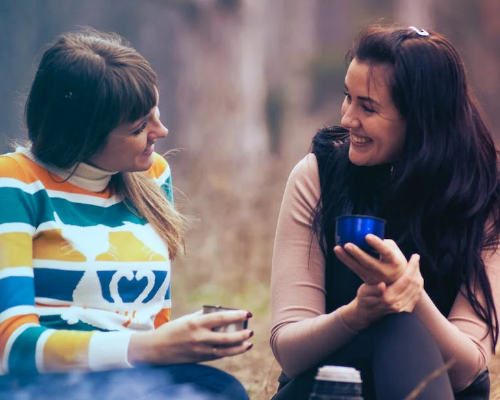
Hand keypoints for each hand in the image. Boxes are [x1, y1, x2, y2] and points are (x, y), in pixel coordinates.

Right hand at [128, 309, 252, 364]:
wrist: (156, 349)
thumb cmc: (173, 329)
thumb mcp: (188, 319)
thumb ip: (204, 315)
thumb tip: (221, 311)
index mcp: (196, 323)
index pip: (221, 318)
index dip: (236, 316)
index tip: (248, 313)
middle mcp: (199, 337)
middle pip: (226, 337)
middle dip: (241, 334)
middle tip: (251, 330)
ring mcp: (200, 350)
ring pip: (225, 350)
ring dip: (239, 347)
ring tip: (249, 343)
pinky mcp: (200, 359)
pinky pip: (218, 356)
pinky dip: (230, 352)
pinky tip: (239, 348)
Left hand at [334, 234, 406, 284]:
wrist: (396, 280)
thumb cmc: (394, 259)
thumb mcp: (394, 250)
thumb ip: (383, 242)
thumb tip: (366, 233)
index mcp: (394, 261)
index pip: (386, 252)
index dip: (377, 244)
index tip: (367, 236)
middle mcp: (384, 271)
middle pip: (369, 262)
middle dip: (357, 253)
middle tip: (347, 244)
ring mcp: (374, 277)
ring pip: (358, 268)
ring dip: (346, 258)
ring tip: (337, 248)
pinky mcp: (366, 279)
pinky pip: (354, 269)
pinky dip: (345, 260)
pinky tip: (338, 251)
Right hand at [341, 254, 423, 330]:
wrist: (366, 313)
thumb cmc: (364, 298)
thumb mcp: (364, 291)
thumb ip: (373, 289)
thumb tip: (382, 285)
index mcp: (388, 298)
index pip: (406, 280)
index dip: (412, 267)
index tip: (415, 256)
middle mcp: (398, 304)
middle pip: (414, 284)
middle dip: (416, 269)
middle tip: (416, 258)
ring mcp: (403, 308)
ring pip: (417, 289)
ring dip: (418, 276)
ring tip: (416, 266)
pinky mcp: (406, 309)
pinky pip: (417, 295)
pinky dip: (419, 285)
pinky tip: (416, 277)